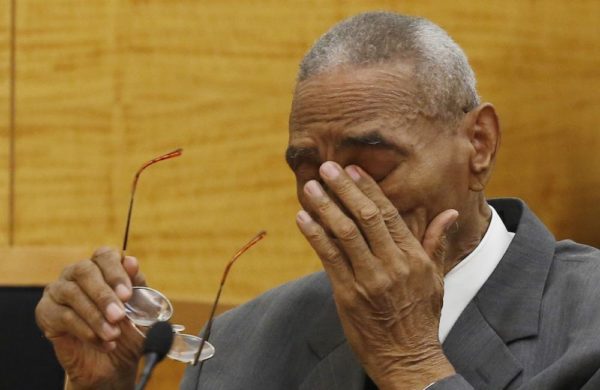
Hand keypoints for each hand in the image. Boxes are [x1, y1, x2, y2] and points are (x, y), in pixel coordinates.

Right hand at [35, 248, 146, 389]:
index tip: (127, 295)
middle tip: (118, 316)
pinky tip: (101, 342)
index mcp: (103, 267)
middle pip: (84, 270)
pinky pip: (61, 316)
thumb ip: (138, 285)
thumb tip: (130, 261)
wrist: (114, 363)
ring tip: (113, 334)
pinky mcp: (46, 312)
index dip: (116, 272)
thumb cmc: (129, 331)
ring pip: (71, 293)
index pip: (105, 255)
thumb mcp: (141, 309)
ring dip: (95, 316)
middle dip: (104, 295)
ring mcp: (59, 290)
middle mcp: (78, 273)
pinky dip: (84, 330)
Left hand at [295, 162, 458, 389]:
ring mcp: (369, 279)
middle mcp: (391, 264)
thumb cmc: (422, 316)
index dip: (368, 189)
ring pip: (344, 234)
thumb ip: (436, 242)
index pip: (388, 214)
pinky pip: (329, 258)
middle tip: (327, 167)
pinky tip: (303, 218)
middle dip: (344, 189)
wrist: (408, 358)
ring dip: (324, 207)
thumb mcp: (436, 278)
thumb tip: (448, 213)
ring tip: (310, 187)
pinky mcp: (348, 295)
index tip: (353, 169)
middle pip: (364, 217)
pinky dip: (315, 235)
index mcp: (413, 257)